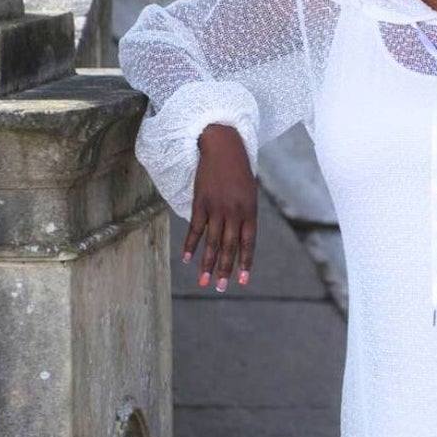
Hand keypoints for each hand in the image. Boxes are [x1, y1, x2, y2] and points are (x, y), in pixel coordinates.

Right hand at [184, 124, 256, 290]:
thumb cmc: (239, 172)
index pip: (248, 244)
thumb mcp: (249, 195)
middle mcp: (234, 213)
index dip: (245, 263)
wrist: (223, 148)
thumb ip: (245, 217)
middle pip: (229, 247)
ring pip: (211, 242)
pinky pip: (195, 228)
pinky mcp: (200, 203)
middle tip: (220, 288)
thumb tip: (239, 241)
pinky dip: (190, 244)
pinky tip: (186, 259)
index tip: (242, 281)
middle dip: (225, 269)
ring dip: (207, 264)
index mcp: (250, 212)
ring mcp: (216, 208)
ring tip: (204, 281)